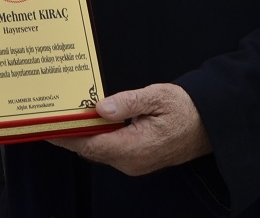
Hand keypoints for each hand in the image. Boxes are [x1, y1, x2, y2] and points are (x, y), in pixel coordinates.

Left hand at [50, 83, 211, 175]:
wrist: (210, 126)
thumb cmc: (186, 109)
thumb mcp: (157, 97)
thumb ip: (128, 102)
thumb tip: (100, 107)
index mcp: (135, 148)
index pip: (91, 145)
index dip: (67, 137)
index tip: (49, 126)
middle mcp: (131, 162)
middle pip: (90, 149)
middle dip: (70, 134)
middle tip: (51, 114)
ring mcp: (133, 163)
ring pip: (98, 150)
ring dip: (82, 135)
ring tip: (65, 115)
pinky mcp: (135, 159)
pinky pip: (109, 149)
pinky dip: (95, 136)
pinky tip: (88, 120)